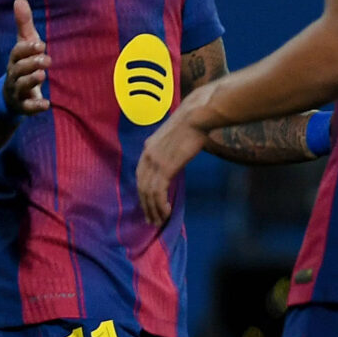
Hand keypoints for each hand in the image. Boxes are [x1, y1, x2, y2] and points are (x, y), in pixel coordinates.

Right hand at [4, 0, 52, 115]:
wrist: (10, 96)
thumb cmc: (22, 65)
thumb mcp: (24, 44)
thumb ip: (23, 24)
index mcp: (15, 60)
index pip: (17, 53)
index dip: (27, 49)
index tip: (40, 44)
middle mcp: (13, 75)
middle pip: (18, 69)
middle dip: (31, 63)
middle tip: (47, 59)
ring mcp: (17, 91)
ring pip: (20, 86)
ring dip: (31, 80)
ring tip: (42, 75)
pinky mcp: (23, 106)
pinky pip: (26, 107)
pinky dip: (35, 106)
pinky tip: (46, 104)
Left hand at [135, 85, 215, 224]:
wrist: (197, 115)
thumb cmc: (192, 124)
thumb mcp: (174, 139)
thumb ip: (169, 151)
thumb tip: (173, 163)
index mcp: (148, 148)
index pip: (140, 176)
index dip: (142, 193)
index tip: (147, 205)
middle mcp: (147, 155)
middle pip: (141, 186)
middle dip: (145, 205)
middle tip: (151, 220)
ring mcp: (155, 161)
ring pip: (148, 192)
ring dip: (153, 209)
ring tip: (158, 221)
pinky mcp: (166, 166)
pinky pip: (158, 191)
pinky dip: (160, 204)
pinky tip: (166, 212)